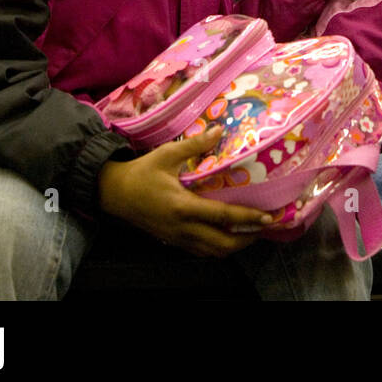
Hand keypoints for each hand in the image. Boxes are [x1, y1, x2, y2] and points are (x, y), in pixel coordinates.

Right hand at [98, 127, 272, 256]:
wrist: (113, 193)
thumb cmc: (141, 172)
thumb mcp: (166, 154)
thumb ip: (195, 144)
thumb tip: (219, 130)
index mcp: (182, 206)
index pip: (222, 216)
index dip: (247, 218)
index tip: (268, 217)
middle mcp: (182, 227)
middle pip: (221, 244)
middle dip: (246, 240)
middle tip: (265, 228)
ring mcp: (176, 237)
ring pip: (211, 252)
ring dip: (233, 247)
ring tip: (251, 234)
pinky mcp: (172, 240)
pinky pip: (200, 251)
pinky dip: (217, 248)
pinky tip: (227, 237)